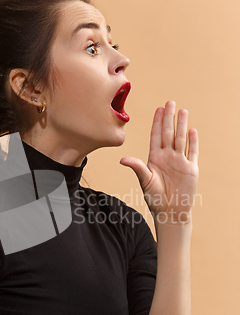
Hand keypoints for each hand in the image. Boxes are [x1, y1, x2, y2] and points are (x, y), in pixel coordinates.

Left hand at [120, 101, 198, 222]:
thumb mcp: (145, 180)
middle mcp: (167, 157)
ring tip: (182, 110)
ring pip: (180, 139)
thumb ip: (137, 167)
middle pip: (168, 133)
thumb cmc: (155, 198)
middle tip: (170, 102)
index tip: (158, 109)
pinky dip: (193, 141)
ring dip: (181, 125)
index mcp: (155, 158)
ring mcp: (179, 161)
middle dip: (169, 118)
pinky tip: (192, 130)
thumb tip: (122, 159)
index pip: (156, 136)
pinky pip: (192, 152)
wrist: (170, 211)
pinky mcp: (190, 168)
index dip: (157, 122)